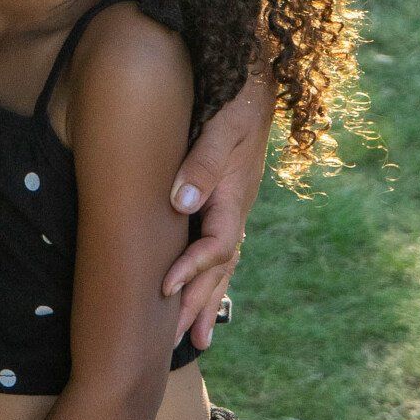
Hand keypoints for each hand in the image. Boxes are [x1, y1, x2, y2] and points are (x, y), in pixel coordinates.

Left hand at [166, 69, 274, 350]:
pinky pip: (220, 248)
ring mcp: (234, 207)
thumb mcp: (222, 125)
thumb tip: (180, 203)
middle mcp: (236, 208)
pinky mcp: (226, 200)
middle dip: (200, 304)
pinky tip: (204, 292)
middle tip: (182, 342)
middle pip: (219, 268)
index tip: (164, 290)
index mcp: (234, 196)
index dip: (190, 269)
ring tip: (197, 338)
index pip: (214, 246)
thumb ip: (202, 163)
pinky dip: (211, 275)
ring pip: (222, 264)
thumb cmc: (236, 98)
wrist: (255, 78)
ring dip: (208, 299)